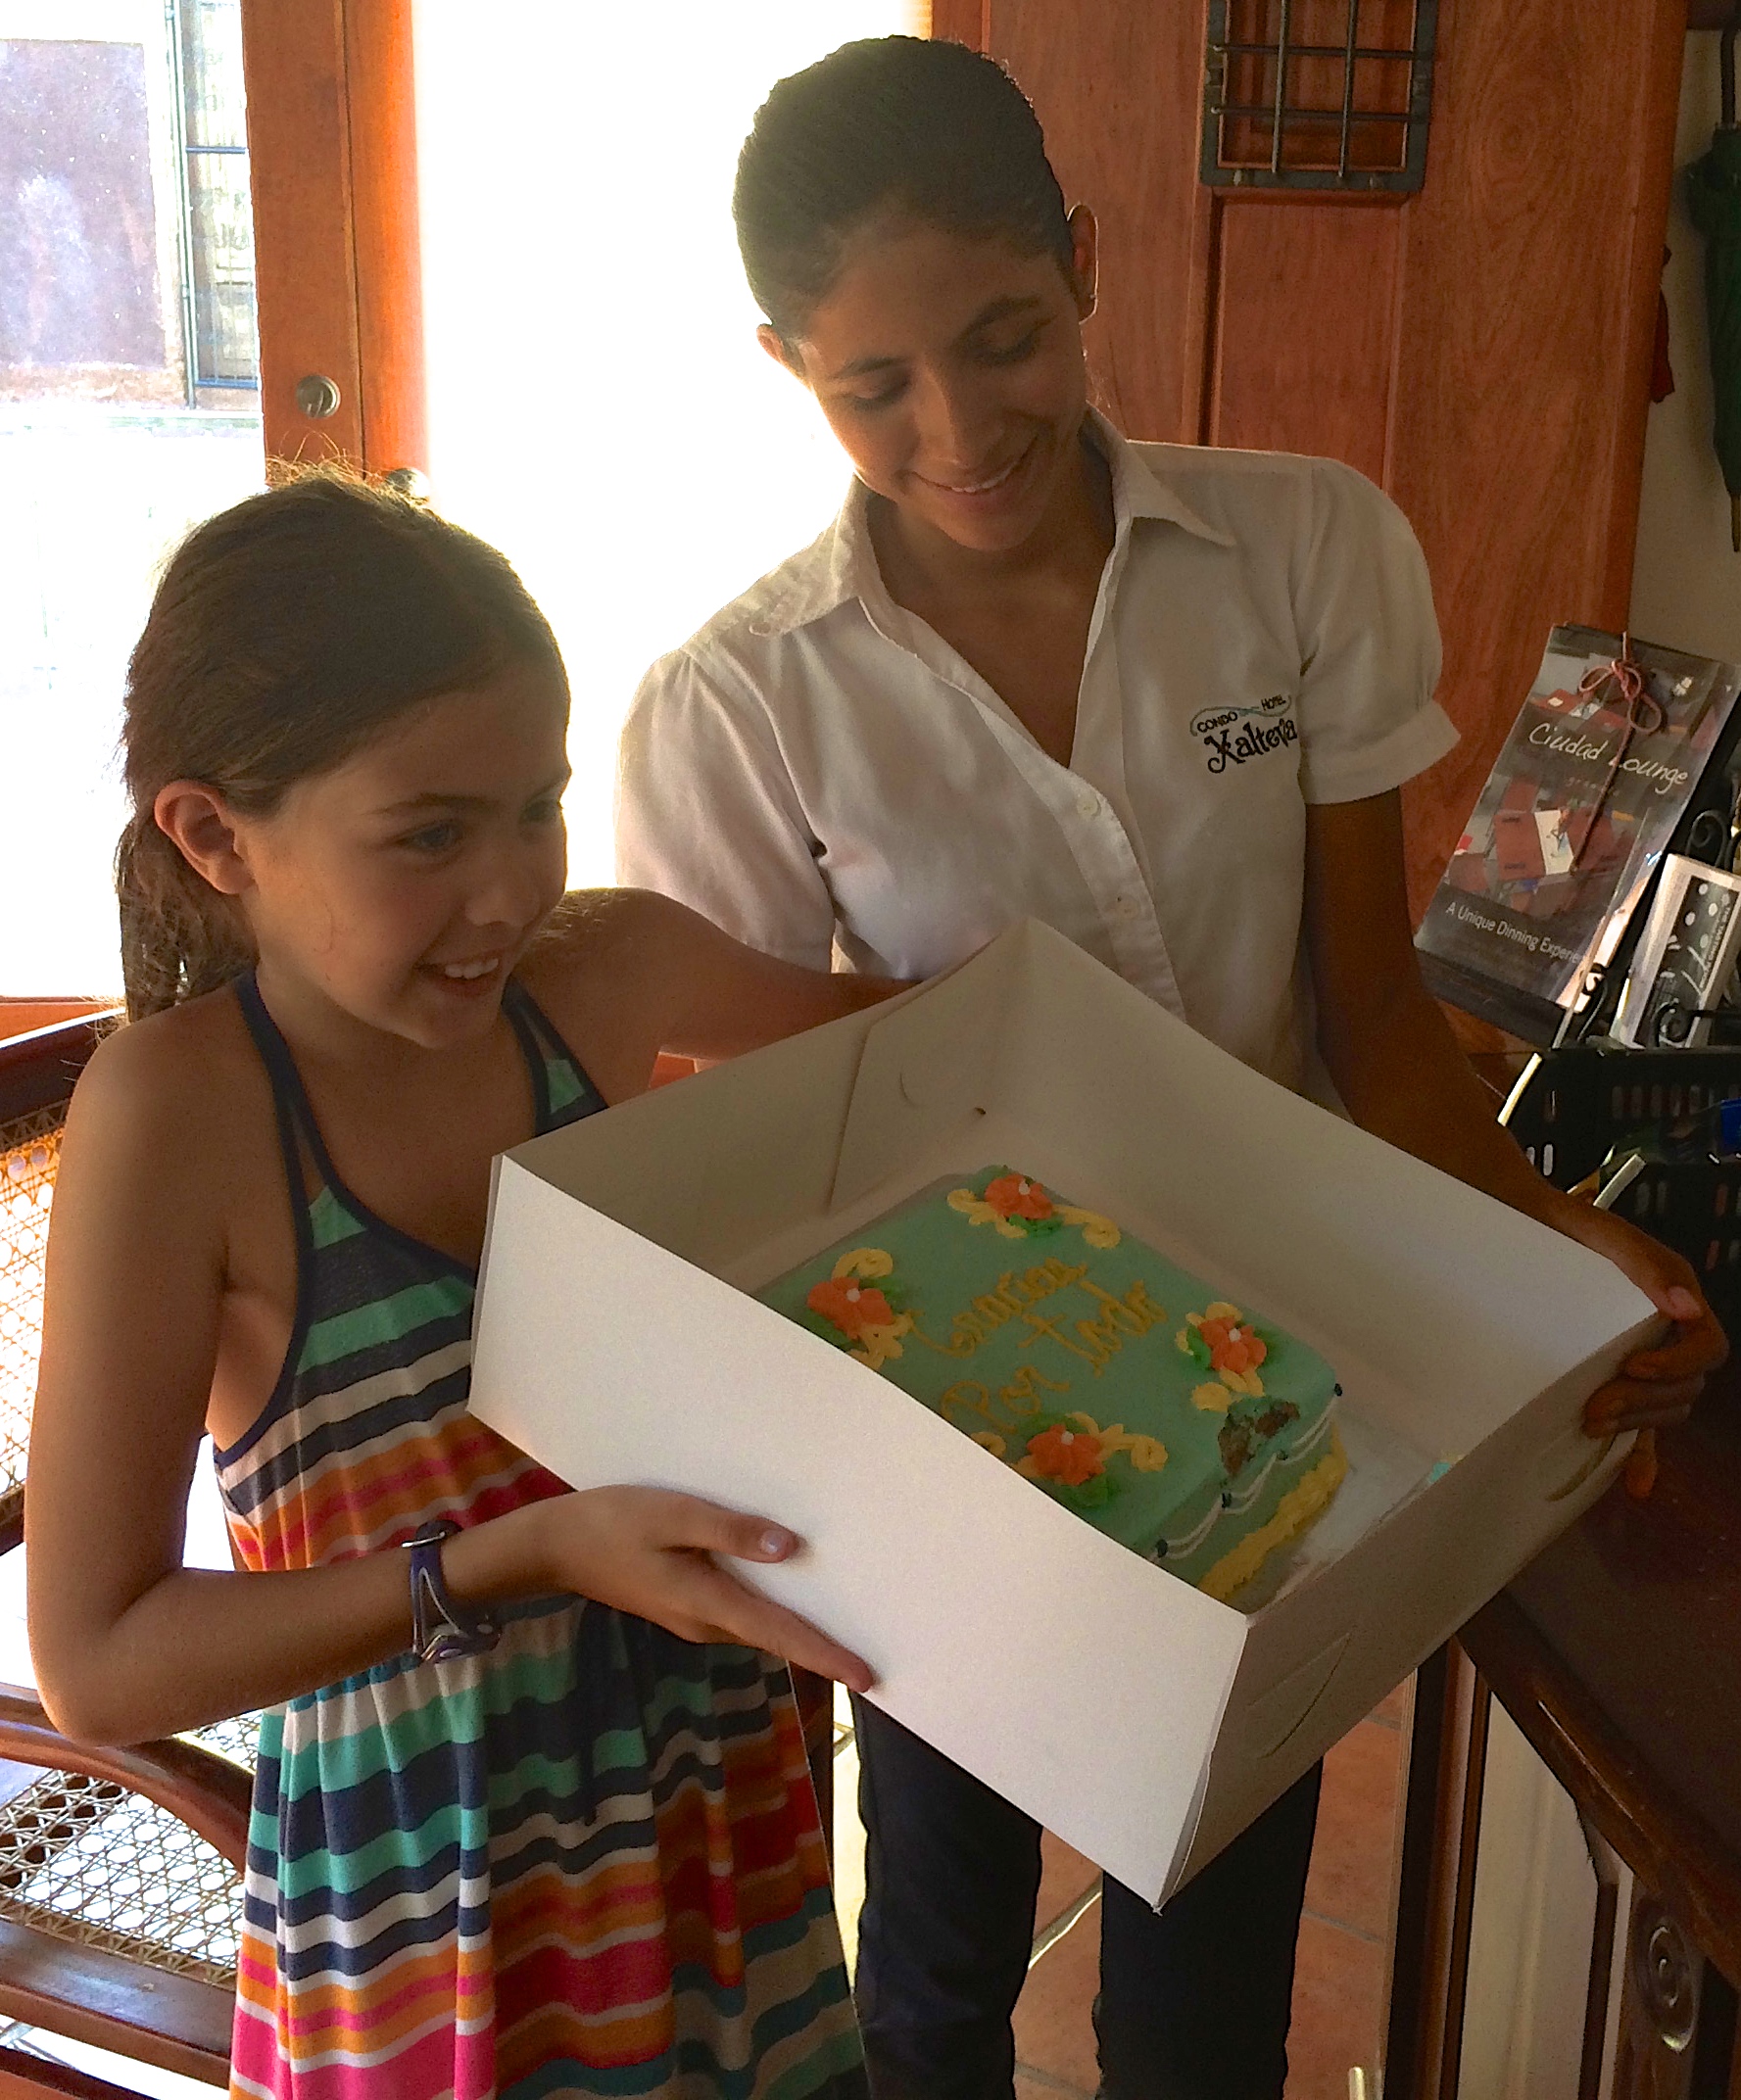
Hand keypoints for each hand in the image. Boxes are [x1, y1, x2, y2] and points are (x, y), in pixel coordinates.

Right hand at [540, 1487, 874, 1692]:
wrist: (554, 1547)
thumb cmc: (612, 1523)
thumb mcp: (672, 1515)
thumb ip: (730, 1532)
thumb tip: (789, 1549)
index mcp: (708, 1603)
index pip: (780, 1635)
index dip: (826, 1655)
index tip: (866, 1678)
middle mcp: (706, 1623)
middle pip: (776, 1636)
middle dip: (823, 1645)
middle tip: (875, 1649)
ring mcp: (694, 1619)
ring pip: (759, 1626)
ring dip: (799, 1626)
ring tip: (849, 1615)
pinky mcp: (686, 1605)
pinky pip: (741, 1611)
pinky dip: (773, 1608)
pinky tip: (790, 1584)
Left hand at [1542, 1192, 1727, 1436]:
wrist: (1518, 1227)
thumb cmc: (1563, 1227)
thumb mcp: (1602, 1234)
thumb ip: (1643, 1265)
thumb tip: (1685, 1307)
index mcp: (1676, 1300)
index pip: (1706, 1348)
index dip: (1677, 1366)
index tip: (1633, 1367)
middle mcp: (1668, 1333)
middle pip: (1684, 1388)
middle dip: (1643, 1402)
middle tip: (1595, 1409)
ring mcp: (1644, 1359)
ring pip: (1664, 1409)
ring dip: (1636, 1424)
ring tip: (1592, 1424)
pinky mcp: (1616, 1379)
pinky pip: (1643, 1425)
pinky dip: (1644, 1456)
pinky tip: (1636, 1484)